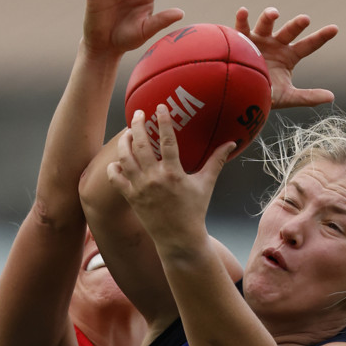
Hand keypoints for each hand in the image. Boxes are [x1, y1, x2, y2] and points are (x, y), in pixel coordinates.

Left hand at [107, 105, 233, 245]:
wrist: (179, 239)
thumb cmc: (194, 211)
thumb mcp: (206, 185)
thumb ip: (216, 162)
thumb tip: (232, 143)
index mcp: (174, 174)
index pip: (166, 141)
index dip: (163, 121)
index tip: (160, 106)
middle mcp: (155, 179)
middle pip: (141, 144)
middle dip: (138, 125)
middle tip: (139, 114)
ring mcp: (140, 188)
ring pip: (125, 158)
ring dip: (124, 142)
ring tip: (128, 133)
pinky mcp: (131, 198)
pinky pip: (116, 179)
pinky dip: (113, 168)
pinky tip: (117, 161)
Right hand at [234, 7, 337, 107]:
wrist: (242, 96)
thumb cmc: (266, 95)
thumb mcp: (288, 97)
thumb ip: (308, 96)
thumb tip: (331, 97)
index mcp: (289, 55)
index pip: (308, 45)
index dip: (321, 37)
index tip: (335, 29)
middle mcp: (276, 44)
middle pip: (289, 31)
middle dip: (296, 24)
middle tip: (305, 20)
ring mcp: (260, 40)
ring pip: (266, 23)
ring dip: (269, 16)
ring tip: (274, 13)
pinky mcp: (242, 40)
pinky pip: (241, 27)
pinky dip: (242, 18)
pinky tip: (243, 11)